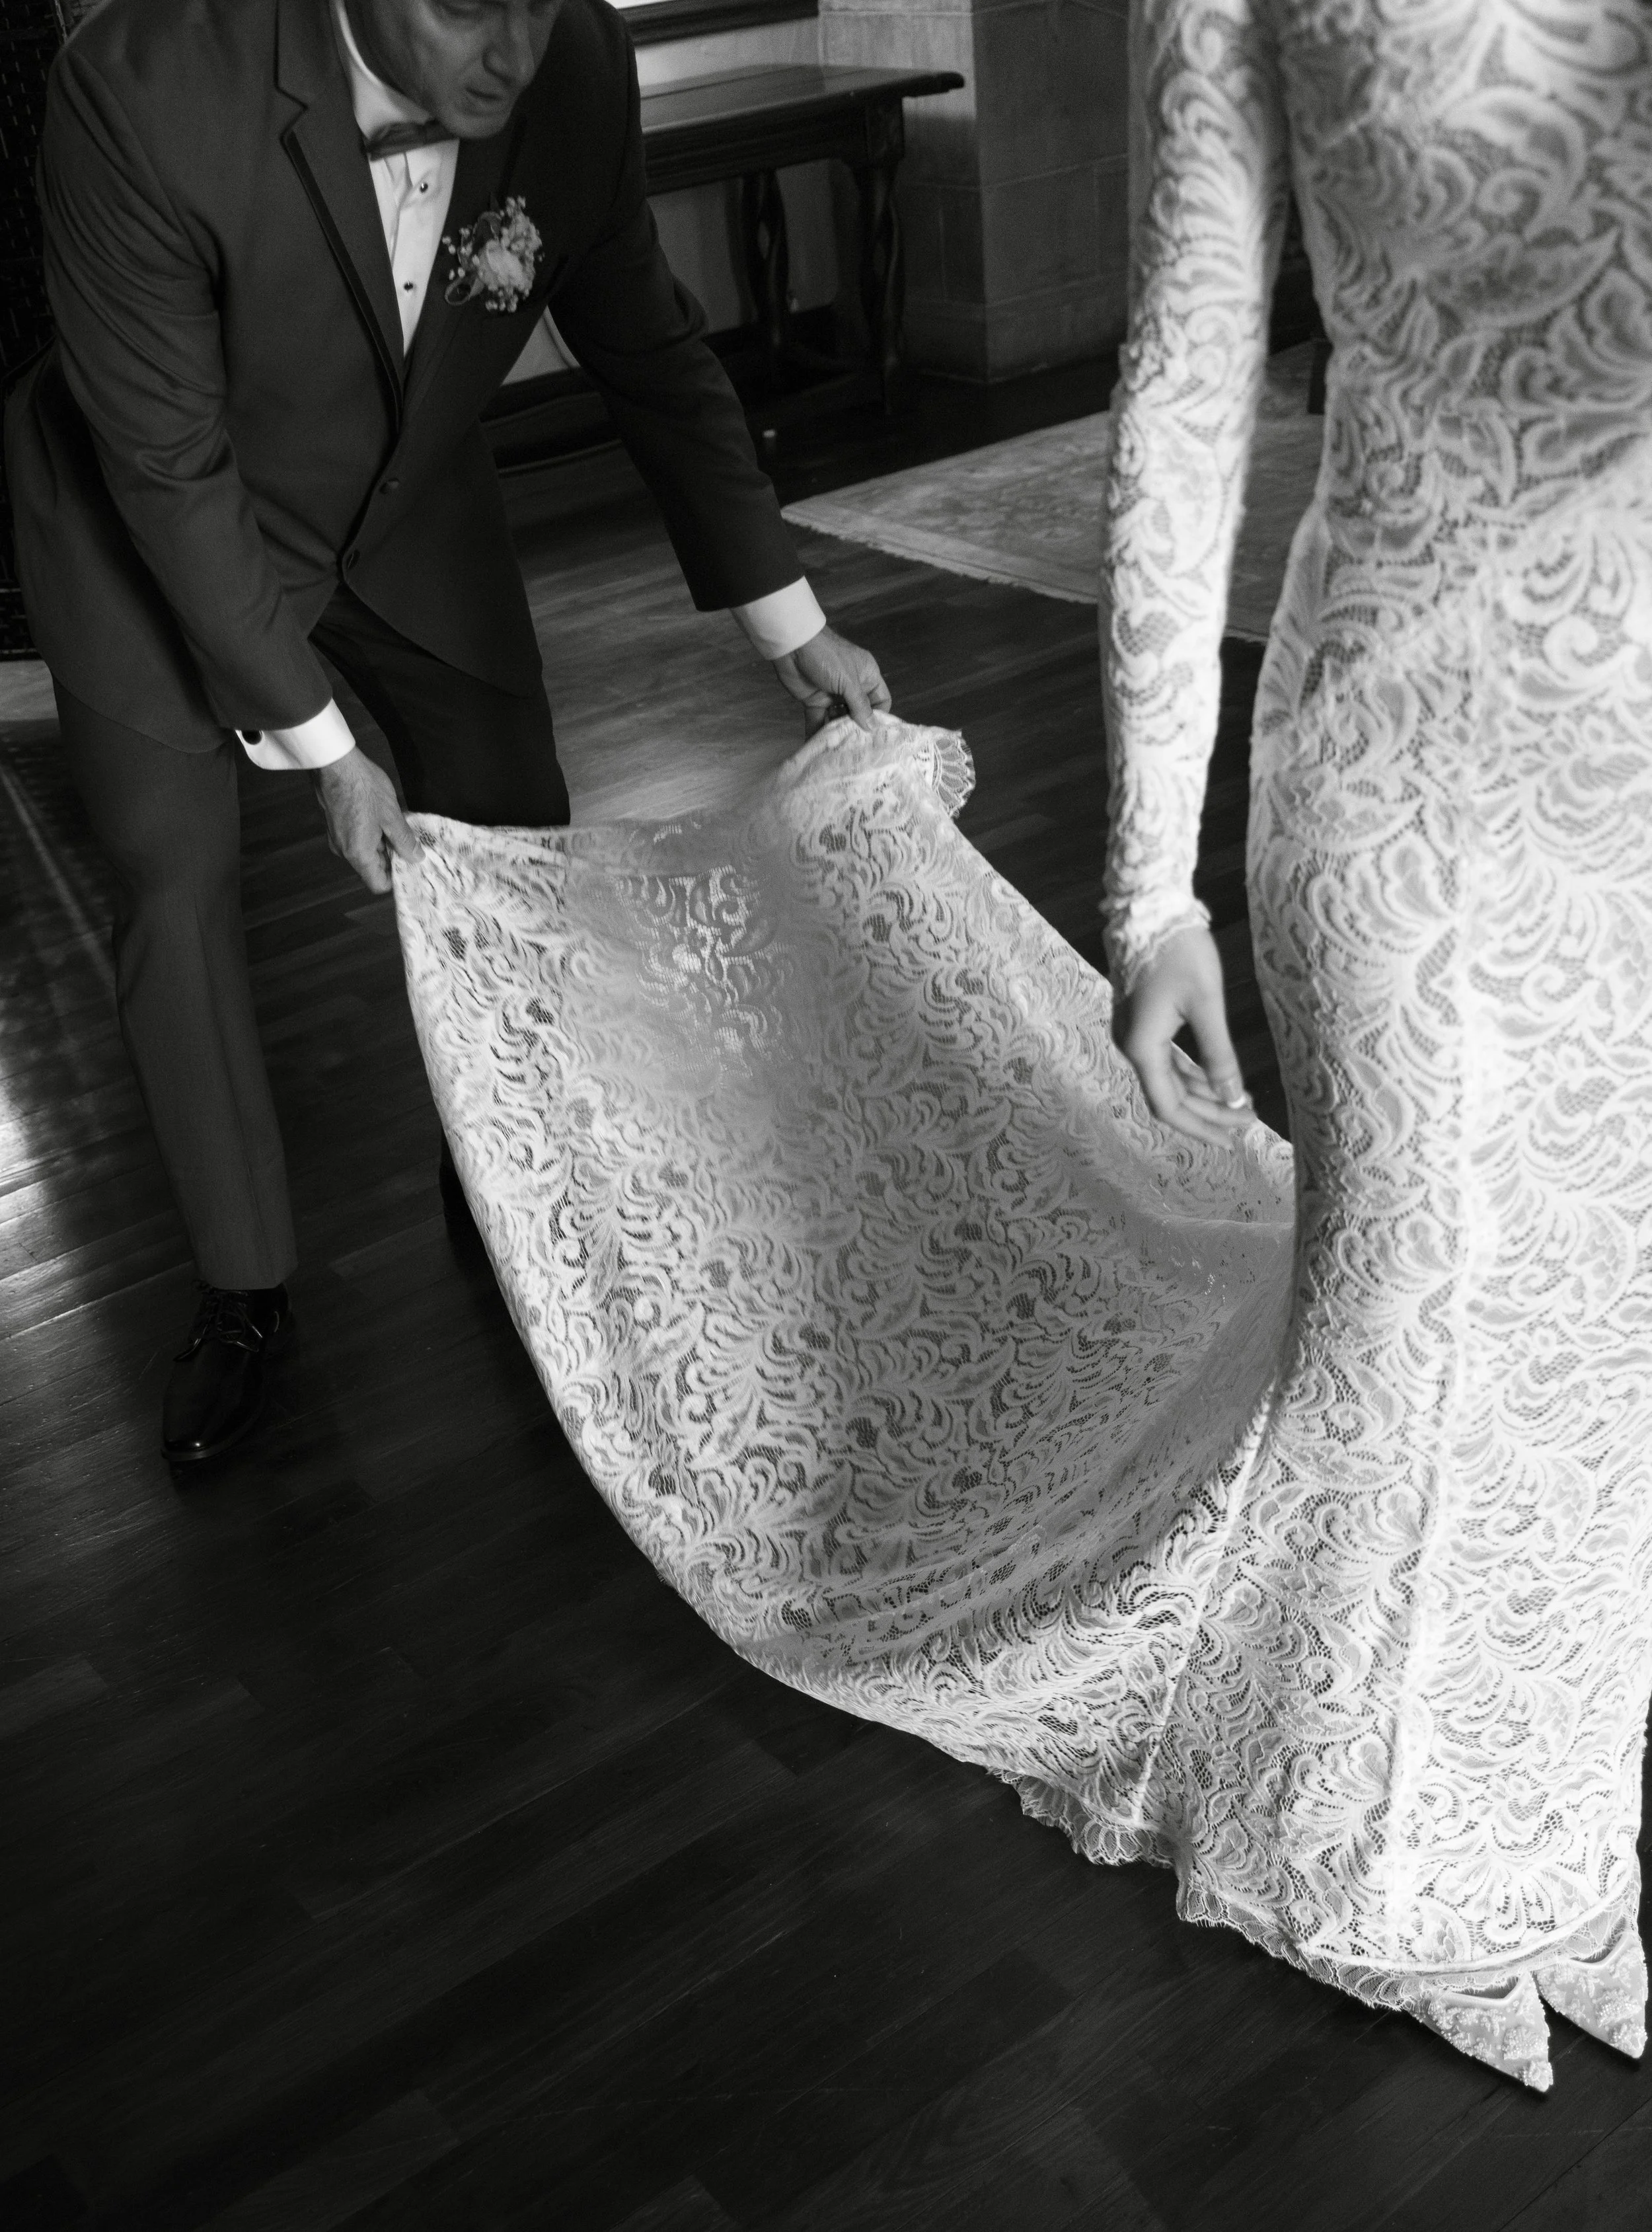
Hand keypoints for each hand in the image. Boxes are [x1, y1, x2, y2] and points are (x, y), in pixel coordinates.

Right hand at [312, 747, 419, 894]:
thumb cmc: (362, 786)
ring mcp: (338, 838)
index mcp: (358, 853)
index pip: (378, 884)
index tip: (411, 866)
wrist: (335, 762)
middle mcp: (344, 851)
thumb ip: (404, 841)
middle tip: (410, 841)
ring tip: (396, 824)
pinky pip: (357, 839)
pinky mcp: (335, 825)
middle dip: (392, 857)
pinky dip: (372, 834)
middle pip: (372, 868)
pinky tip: (382, 816)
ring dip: (383, 843)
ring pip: (365, 852)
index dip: (396, 879)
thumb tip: (416, 858)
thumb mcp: (391, 815)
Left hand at [773, 624, 892, 737]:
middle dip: (858, 728)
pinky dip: (818, 732)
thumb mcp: (848, 680)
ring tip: (840, 750)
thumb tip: (871, 727)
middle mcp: (852, 687)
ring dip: (839, 733)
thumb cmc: (826, 656)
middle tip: (857, 747)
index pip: (880, 699)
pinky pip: (818, 720)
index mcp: (867, 676)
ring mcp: (833, 695)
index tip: (876, 735)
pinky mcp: (814, 701)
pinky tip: (819, 747)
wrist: (792, 646)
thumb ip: (860, 705)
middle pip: (860, 713)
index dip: (879, 716)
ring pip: (840, 719)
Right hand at [1113, 924, 1251, 1146]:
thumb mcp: (1206, 1003)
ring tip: (1240, 1101)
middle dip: (1209, 1111)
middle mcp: (1131, 1046)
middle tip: (1248, 1119)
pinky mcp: (1140, 1021)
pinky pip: (1165, 1059)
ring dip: (1202, 1093)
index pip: (1169, 1106)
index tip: (1233, 1138)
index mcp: (1142, 1046)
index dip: (1201, 1127)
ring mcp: (1133, 1033)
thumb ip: (1219, 1055)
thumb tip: (1232, 1099)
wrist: (1149, 907)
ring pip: (1168, 1079)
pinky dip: (1192, 1072)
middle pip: (1169, 1096)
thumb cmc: (1180, 950)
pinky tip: (1217, 1077)